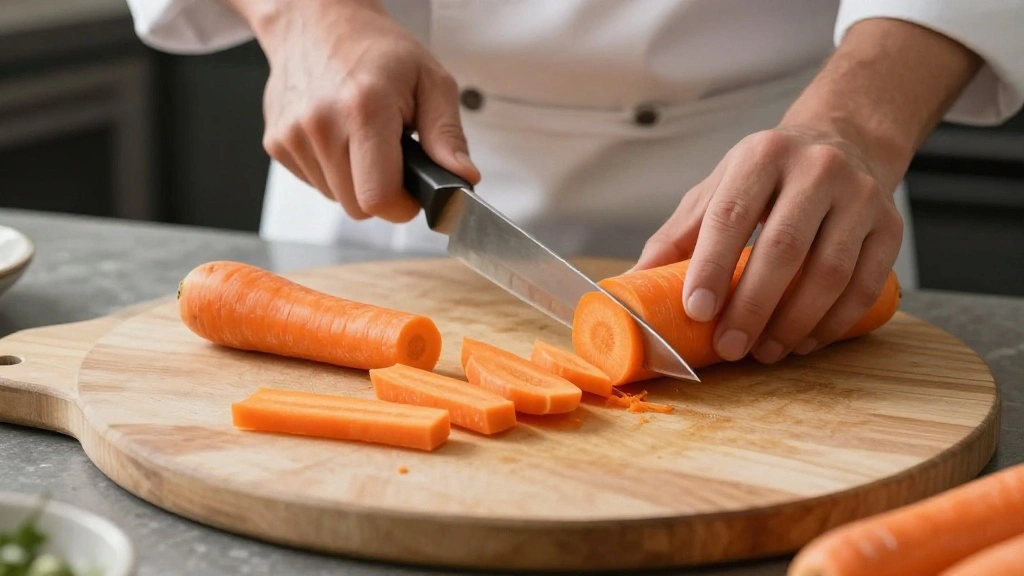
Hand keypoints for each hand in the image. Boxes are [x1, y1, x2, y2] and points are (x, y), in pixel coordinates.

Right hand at [237, 0, 479, 221]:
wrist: (318, 22)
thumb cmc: (377, 49)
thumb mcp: (431, 81)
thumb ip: (448, 135)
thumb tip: (462, 178)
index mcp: (364, 108)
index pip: (379, 198)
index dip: (403, 205)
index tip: (412, 191)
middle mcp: (321, 123)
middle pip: (357, 207)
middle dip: (382, 193)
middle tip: (393, 158)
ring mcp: (292, 135)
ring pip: (336, 198)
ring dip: (356, 181)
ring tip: (364, 139)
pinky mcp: (277, 143)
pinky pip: (315, 183)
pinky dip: (333, 171)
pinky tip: (340, 137)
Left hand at [633, 125, 903, 363]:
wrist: (842, 143)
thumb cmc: (765, 179)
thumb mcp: (716, 191)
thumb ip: (676, 238)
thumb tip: (627, 287)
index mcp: (760, 157)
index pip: (732, 215)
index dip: (712, 268)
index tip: (696, 312)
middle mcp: (815, 169)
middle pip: (783, 249)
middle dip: (753, 307)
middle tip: (731, 347)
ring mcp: (860, 196)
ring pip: (829, 272)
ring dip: (794, 323)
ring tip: (766, 352)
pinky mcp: (891, 225)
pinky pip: (865, 284)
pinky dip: (834, 322)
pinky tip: (806, 341)